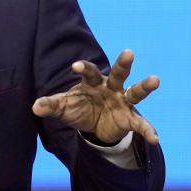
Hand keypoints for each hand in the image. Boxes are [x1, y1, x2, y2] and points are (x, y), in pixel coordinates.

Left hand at [32, 50, 159, 145]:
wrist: (94, 127)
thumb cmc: (79, 109)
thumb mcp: (64, 108)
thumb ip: (51, 105)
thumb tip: (35, 107)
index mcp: (92, 83)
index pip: (88, 72)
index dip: (83, 68)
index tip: (75, 66)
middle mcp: (110, 88)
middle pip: (118, 73)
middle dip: (123, 63)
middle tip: (128, 52)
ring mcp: (122, 102)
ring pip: (135, 91)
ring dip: (144, 86)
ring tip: (155, 79)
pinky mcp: (130, 118)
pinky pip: (140, 123)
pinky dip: (148, 130)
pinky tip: (154, 138)